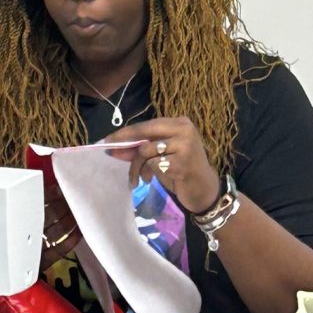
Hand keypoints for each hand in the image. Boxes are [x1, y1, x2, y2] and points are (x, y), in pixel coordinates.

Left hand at [105, 116, 220, 216]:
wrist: (204, 190)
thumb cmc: (181, 171)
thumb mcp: (161, 157)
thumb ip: (141, 149)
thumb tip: (115, 147)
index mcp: (179, 123)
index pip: (147, 125)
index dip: (126, 132)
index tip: (109, 139)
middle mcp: (183, 129)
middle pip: (145, 133)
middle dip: (125, 143)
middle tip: (110, 152)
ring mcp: (184, 145)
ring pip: (146, 150)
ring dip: (136, 167)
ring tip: (139, 178)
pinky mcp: (182, 162)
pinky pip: (153, 164)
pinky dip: (148, 173)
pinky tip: (150, 180)